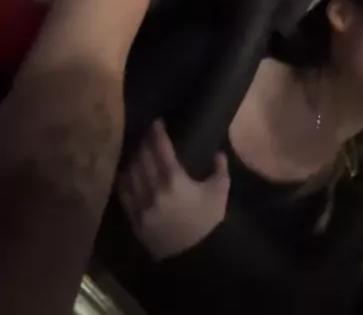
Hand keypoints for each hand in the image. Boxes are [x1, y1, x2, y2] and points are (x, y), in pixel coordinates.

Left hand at [119, 120, 229, 259]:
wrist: (194, 257)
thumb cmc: (207, 222)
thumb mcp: (220, 193)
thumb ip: (219, 169)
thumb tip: (218, 153)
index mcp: (174, 179)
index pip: (160, 148)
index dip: (157, 132)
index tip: (157, 122)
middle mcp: (154, 188)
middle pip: (143, 157)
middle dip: (144, 142)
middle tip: (148, 134)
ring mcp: (141, 204)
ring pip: (131, 172)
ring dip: (134, 158)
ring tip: (138, 151)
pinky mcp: (134, 218)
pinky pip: (124, 193)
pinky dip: (125, 178)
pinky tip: (128, 172)